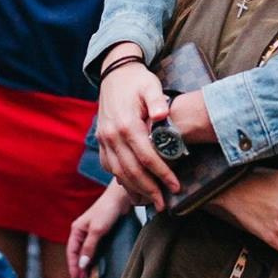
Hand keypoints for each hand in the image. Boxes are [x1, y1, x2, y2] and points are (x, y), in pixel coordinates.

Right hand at [67, 184, 132, 277]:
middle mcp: (82, 232)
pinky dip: (94, 259)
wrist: (121, 198)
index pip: (72, 253)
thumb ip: (89, 247)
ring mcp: (91, 233)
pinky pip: (95, 250)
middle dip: (79, 269)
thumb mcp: (97, 230)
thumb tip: (82, 264)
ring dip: (87, 266)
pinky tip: (97, 267)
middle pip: (78, 254)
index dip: (73, 267)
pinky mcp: (101, 234)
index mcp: (76, 230)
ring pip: (86, 253)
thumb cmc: (107, 210)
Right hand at [96, 56, 177, 207]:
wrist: (114, 73)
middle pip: (132, 170)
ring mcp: (104, 139)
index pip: (146, 156)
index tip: (175, 187)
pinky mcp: (101, 141)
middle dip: (149, 190)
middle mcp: (112, 135)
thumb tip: (163, 115)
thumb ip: (157, 100)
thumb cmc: (138, 80)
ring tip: (150, 202)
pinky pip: (109, 166)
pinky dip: (121, 179)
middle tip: (164, 204)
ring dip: (135, 189)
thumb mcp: (150, 85)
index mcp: (126, 123)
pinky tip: (133, 188)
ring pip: (118, 172)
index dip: (162, 174)